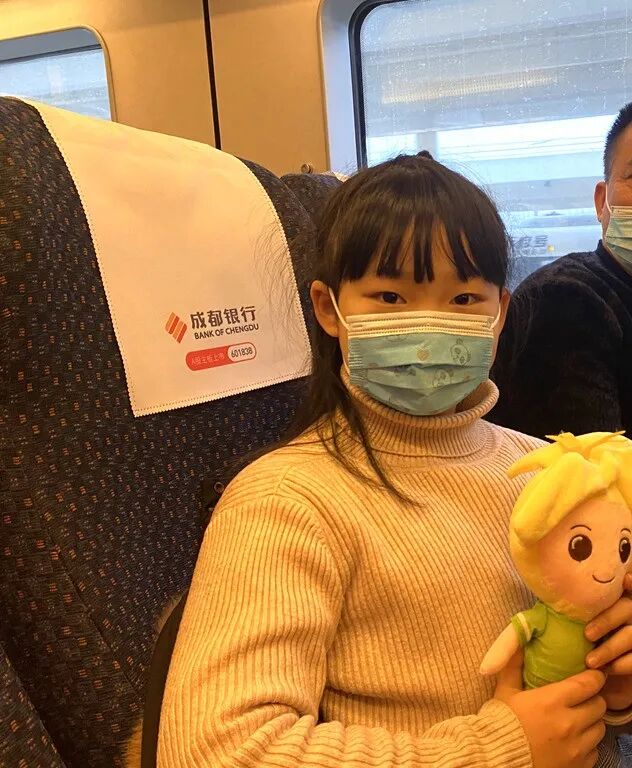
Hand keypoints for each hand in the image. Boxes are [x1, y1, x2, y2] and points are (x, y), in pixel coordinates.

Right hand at [495, 651, 606, 767]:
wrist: (497, 758)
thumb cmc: (501, 721)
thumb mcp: (505, 690)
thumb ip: (514, 664)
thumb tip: (520, 642)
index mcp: (551, 701)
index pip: (588, 684)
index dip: (594, 677)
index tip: (592, 675)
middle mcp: (569, 724)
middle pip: (599, 705)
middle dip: (592, 699)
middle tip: (582, 698)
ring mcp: (576, 747)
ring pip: (600, 728)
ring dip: (591, 722)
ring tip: (577, 720)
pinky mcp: (578, 765)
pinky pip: (594, 751)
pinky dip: (587, 744)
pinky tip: (572, 740)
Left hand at [585, 572, 631, 710]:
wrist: (599, 666)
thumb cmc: (584, 636)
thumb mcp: (579, 620)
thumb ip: (573, 610)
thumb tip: (543, 606)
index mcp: (616, 599)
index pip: (627, 586)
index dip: (630, 583)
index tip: (624, 579)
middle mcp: (630, 613)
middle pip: (627, 608)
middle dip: (606, 621)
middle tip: (586, 634)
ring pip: (630, 636)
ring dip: (609, 648)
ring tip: (589, 661)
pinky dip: (621, 665)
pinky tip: (606, 669)